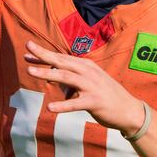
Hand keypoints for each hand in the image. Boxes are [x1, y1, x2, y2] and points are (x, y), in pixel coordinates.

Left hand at [25, 40, 144, 135]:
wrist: (128, 109)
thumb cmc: (105, 95)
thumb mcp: (88, 82)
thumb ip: (70, 80)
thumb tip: (53, 79)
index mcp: (85, 66)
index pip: (61, 58)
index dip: (44, 54)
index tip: (28, 49)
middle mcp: (87, 72)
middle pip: (61, 61)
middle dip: (43, 54)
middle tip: (28, 47)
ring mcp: (91, 86)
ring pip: (66, 77)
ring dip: (47, 73)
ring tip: (30, 71)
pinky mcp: (94, 102)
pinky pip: (76, 103)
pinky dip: (63, 105)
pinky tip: (50, 107)